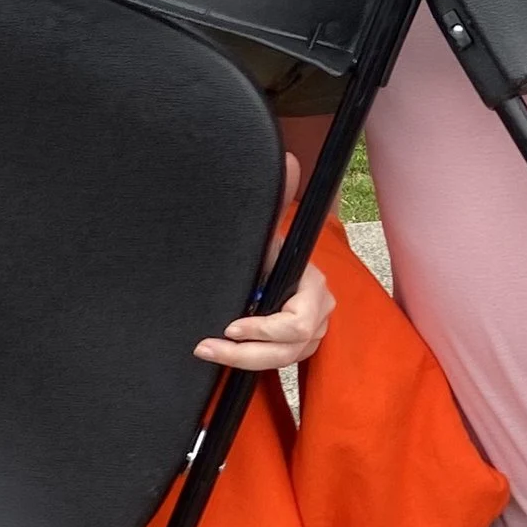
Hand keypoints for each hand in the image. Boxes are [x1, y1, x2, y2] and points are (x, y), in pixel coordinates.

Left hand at [196, 158, 334, 372]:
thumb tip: (288, 163)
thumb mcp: (269, 234)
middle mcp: (318, 315)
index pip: (296, 323)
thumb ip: (277, 202)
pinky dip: (249, 361)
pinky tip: (223, 354)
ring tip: (207, 351)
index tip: (230, 326)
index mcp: (313, 289)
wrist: (276, 262)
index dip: (264, 329)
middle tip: (207, 346)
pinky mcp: (298, 348)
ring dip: (242, 360)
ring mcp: (312, 336)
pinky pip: (277, 362)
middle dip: (245, 352)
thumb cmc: (270, 252)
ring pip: (281, 361)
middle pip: (288, 350)